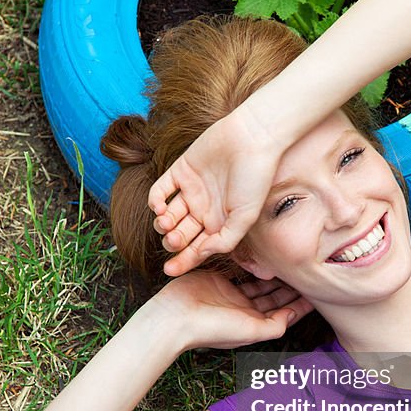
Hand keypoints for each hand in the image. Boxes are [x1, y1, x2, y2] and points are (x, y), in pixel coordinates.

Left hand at [148, 106, 283, 276]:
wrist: (252, 139)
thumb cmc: (256, 178)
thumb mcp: (246, 217)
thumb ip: (225, 240)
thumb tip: (202, 254)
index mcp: (220, 223)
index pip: (197, 248)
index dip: (183, 261)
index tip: (169, 271)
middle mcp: (204, 209)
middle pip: (181, 235)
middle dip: (173, 243)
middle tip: (174, 240)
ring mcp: (192, 190)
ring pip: (168, 216)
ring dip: (162, 225)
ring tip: (166, 223)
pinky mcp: (181, 170)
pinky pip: (160, 190)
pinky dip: (155, 202)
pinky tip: (159, 207)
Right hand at [154, 271, 313, 350]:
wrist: (175, 317)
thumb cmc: (211, 328)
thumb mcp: (249, 331)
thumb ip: (274, 326)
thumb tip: (293, 315)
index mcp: (254, 324)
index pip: (284, 312)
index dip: (301, 302)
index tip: (317, 287)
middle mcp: (245, 311)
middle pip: (274, 297)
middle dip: (290, 285)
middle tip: (306, 267)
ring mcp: (232, 295)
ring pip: (259, 283)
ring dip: (274, 273)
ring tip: (290, 259)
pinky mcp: (219, 281)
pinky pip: (241, 271)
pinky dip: (252, 265)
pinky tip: (264, 254)